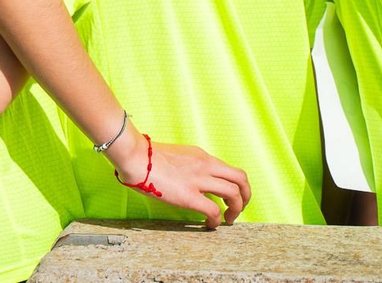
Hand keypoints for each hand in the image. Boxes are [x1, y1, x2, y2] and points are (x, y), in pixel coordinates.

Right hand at [107, 129, 249, 228]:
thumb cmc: (148, 156)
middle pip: (241, 179)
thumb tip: (190, 179)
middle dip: (246, 196)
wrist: (136, 156)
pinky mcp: (189, 196)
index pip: (231, 170)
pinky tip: (210, 224)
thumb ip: (189, 166)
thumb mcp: (177, 155)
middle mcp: (206, 166)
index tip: (231, 198)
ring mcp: (199, 180)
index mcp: (202, 157)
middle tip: (237, 209)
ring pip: (234, 194)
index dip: (237, 186)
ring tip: (228, 219)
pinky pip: (213, 210)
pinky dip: (216, 220)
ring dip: (235, 210)